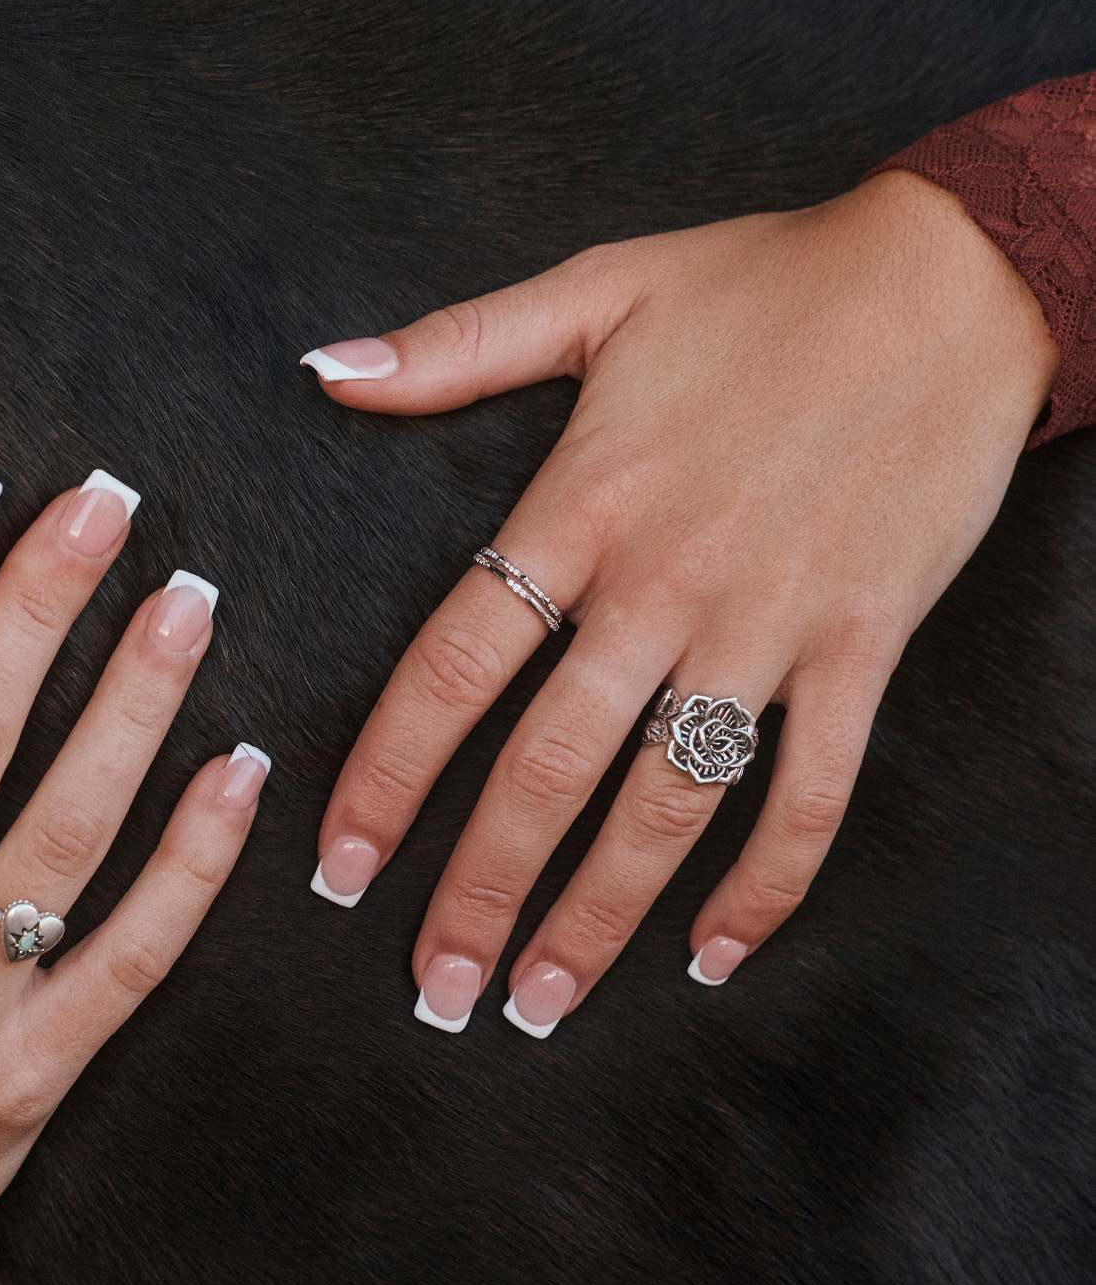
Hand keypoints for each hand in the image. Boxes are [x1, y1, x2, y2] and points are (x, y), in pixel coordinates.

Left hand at [303, 169, 1056, 1031]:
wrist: (954, 279)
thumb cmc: (765, 283)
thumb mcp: (597, 287)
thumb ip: (455, 347)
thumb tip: (329, 371)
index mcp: (582, 506)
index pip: (453, 668)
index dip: (389, 778)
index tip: (343, 869)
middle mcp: (664, 586)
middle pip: (547, 771)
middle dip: (480, 892)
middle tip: (436, 990)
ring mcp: (767, 628)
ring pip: (666, 807)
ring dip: (599, 918)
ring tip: (541, 1004)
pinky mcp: (861, 650)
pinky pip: (809, 795)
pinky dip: (767, 885)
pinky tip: (715, 957)